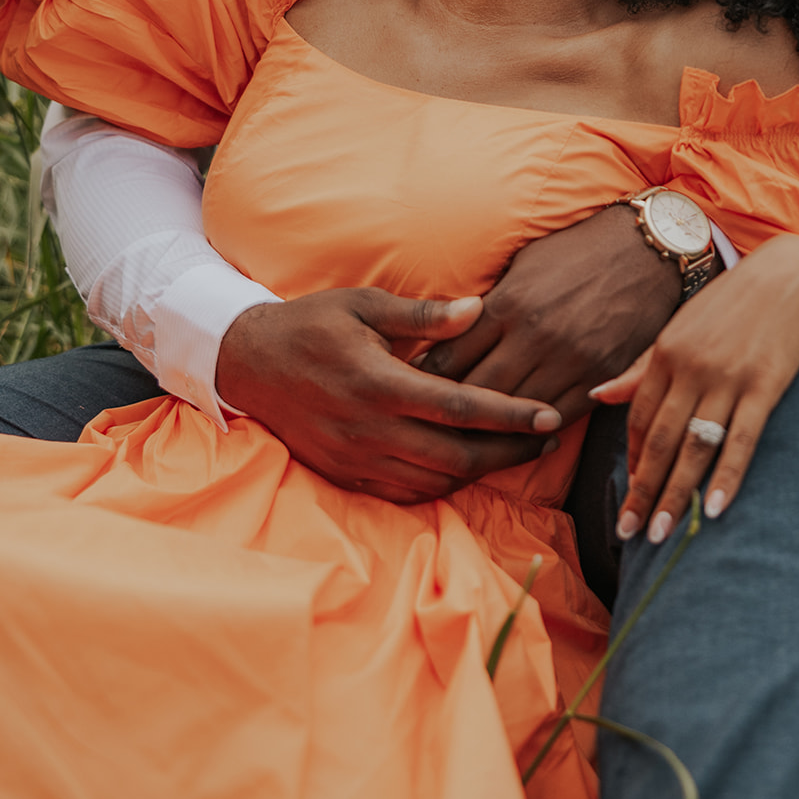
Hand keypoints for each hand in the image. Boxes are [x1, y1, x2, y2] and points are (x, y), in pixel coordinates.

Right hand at [215, 288, 561, 501]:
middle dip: (510, 451)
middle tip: (547, 438)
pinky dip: (441, 486)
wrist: (247, 363)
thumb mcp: (364, 304)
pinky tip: (463, 468)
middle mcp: (370, 429)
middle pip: (458, 455)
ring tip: (515, 451)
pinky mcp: (345, 476)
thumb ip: (423, 315)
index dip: (511, 416)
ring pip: (435, 480)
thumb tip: (479, 310)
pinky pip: (405, 493)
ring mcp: (356, 459)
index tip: (550, 417)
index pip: (462, 408)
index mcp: (380, 383)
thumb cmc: (312, 323)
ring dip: (480, 471)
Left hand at [419, 206, 681, 421]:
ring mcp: (570, 359)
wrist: (645, 249)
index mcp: (509, 303)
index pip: (450, 355)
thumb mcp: (523, 264)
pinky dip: (534, 429)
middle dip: (447, 411)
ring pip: (515, 412)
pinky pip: (558, 415)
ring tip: (463, 442)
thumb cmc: (577, 250)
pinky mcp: (600, 374)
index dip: (424, 379)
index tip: (408, 391)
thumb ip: (490, 303)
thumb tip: (449, 332)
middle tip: (426, 426)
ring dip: (488, 429)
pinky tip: (517, 438)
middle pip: (475, 392)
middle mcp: (535, 335)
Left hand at [589, 235, 798, 540]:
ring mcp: (728, 378)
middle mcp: (691, 367)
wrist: (791, 278)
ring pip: (694, 448)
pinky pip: (742, 441)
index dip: (632, 461)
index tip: (627, 496)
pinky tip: (714, 510)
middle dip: (643, 491)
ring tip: (662, 535)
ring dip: (676, 495)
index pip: (640, 418)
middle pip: (660, 440)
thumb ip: (641, 367)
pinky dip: (727, 478)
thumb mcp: (680, 327)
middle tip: (629, 534)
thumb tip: (598, 395)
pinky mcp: (765, 386)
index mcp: (666, 352)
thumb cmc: (731, 305)